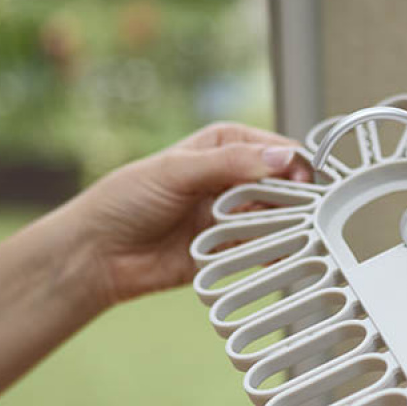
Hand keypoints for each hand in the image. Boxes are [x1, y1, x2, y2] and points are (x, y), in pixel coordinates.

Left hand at [62, 122, 311, 307]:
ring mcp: (232, 216)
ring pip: (277, 220)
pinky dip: (273, 255)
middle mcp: (233, 179)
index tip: (307, 186)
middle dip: (295, 202)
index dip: (296, 167)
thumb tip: (282, 157)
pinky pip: (262, 251)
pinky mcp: (229, 250)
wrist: (98, 254)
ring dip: (285, 230)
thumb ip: (231, 164)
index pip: (277, 151)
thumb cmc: (126, 200)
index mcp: (224, 146)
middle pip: (284, 189)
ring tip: (292, 240)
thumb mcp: (178, 171)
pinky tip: (279, 259)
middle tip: (302, 218)